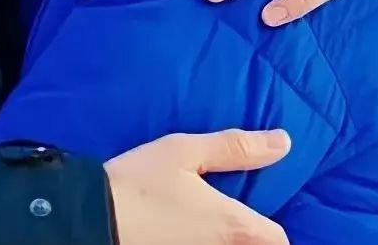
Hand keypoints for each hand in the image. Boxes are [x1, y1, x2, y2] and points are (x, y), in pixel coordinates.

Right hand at [106, 128, 289, 244]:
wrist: (93, 218)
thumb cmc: (140, 182)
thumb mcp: (184, 151)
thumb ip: (235, 148)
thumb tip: (283, 142)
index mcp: (234, 226)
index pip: (280, 240)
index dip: (277, 226)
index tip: (265, 208)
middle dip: (255, 235)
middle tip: (240, 211)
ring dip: (230, 238)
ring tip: (211, 218)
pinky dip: (206, 241)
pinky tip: (188, 228)